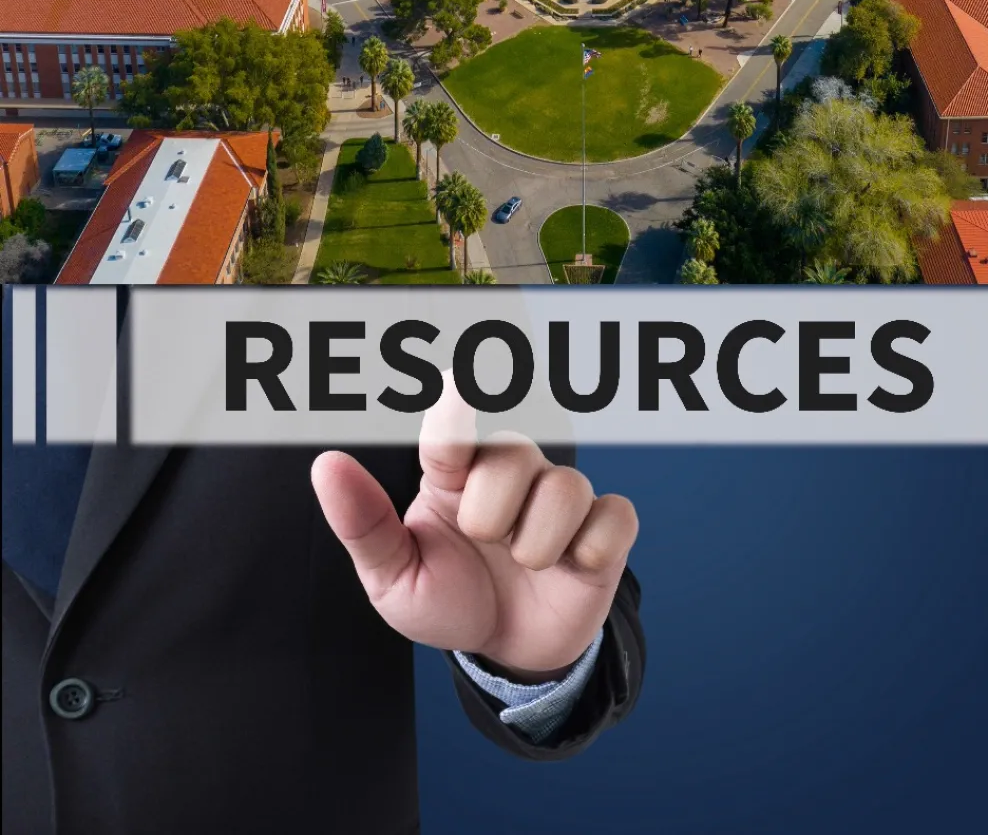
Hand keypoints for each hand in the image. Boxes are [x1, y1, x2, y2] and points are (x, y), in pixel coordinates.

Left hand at [311, 374, 638, 680]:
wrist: (505, 650)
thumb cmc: (448, 599)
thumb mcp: (393, 577)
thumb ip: (363, 524)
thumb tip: (327, 465)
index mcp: (454, 474)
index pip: (454, 428)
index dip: (458, 408)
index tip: (456, 381)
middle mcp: (512, 472)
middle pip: (512, 458)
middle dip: (491, 517)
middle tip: (485, 544)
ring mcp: (561, 499)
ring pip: (564, 489)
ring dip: (538, 545)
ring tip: (525, 563)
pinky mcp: (604, 530)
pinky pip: (615, 517)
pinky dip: (592, 549)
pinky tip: (572, 565)